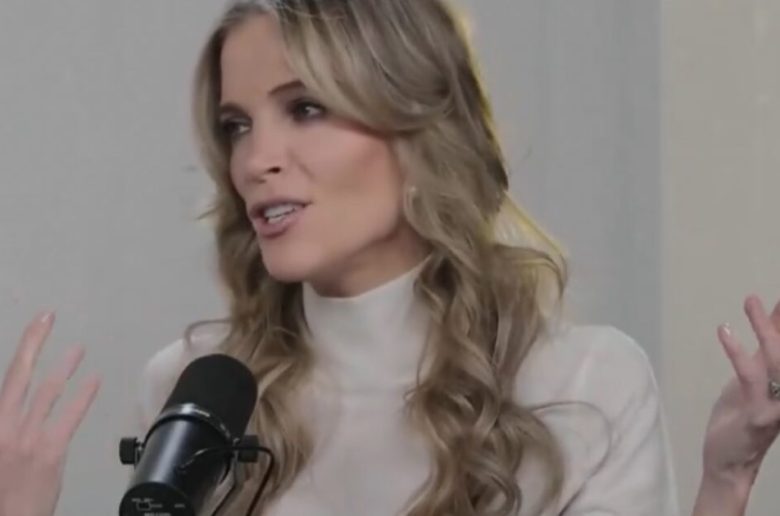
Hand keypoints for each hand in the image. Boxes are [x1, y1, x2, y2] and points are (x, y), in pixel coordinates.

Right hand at [0, 312, 100, 515]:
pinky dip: (83, 395)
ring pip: (47, 391)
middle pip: (19, 375)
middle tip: (48, 318)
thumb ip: (9, 422)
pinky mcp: (49, 451)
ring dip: (64, 365)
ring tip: (78, 348)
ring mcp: (26, 437)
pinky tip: (94, 380)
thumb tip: (19, 400)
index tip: (35, 326)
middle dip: (34, 342)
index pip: (8, 378)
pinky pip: (69, 416)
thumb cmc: (0, 489)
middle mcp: (3, 425)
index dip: (22, 349)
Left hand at [697, 296, 779, 509]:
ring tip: (751, 300)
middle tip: (770, 293)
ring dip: (765, 328)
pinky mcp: (756, 414)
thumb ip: (763, 352)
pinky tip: (725, 330)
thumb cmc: (740, 417)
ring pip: (777, 361)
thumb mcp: (752, 378)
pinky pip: (750, 377)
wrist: (727, 461)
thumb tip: (769, 319)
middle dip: (779, 321)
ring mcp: (776, 404)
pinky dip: (737, 352)